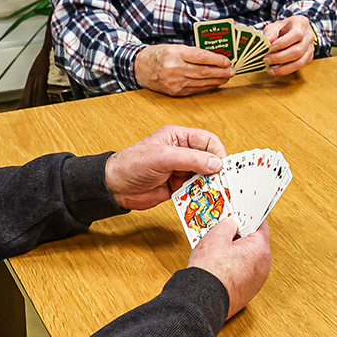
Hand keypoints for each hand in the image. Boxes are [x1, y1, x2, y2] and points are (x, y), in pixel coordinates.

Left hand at [103, 125, 225, 208]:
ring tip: (212, 193)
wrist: (115, 187)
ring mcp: (181, 170)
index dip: (217, 153)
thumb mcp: (162, 157)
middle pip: (209, 159)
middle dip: (215, 171)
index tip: (221, 167)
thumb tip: (215, 163)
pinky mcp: (178, 186)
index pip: (207, 141)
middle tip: (221, 183)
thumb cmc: (132, 164)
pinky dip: (200, 195)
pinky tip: (200, 199)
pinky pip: (195, 190)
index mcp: (179, 137)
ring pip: (204, 176)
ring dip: (208, 185)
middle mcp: (182, 152)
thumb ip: (190, 159)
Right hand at [134, 44, 233, 95]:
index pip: (201, 57)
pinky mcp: (174, 92)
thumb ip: (193, 52)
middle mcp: (174, 68)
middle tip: (232, 71)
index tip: (227, 60)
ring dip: (217, 81)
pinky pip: (195, 89)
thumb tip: (215, 57)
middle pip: (203, 71)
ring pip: (201, 82)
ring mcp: (174, 82)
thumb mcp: (174, 47)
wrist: (139, 67)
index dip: (216, 59)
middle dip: (221, 72)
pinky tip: (214, 84)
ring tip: (226, 77)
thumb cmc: (158, 54)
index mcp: (175, 53)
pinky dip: (207, 87)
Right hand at [188, 217, 271, 319]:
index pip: (260, 225)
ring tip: (217, 247)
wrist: (202, 301)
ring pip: (247, 259)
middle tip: (224, 229)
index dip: (247, 217)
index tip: (240, 213)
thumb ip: (227, 225)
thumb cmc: (211, 271)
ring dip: (234, 252)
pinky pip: (242, 273)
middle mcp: (263, 267)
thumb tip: (231, 224)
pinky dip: (232, 267)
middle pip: (253, 243)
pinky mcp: (246, 292)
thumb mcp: (216, 237)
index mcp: (261, 250)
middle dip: (239, 235)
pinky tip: (217, 263)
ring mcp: (255, 281)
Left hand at [263, 15, 314, 75]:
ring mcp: (310, 48)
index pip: (296, 34)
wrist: (293, 30)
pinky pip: (298, 67)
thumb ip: (271, 32)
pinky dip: (286, 71)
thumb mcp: (276, 25)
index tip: (270, 48)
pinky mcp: (308, 58)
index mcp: (301, 23)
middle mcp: (309, 36)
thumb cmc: (284, 28)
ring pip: (299, 62)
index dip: (283, 43)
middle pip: (298, 51)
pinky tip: (275, 70)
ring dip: (283, 68)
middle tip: (266, 59)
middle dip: (280, 57)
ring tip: (269, 68)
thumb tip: (268, 41)